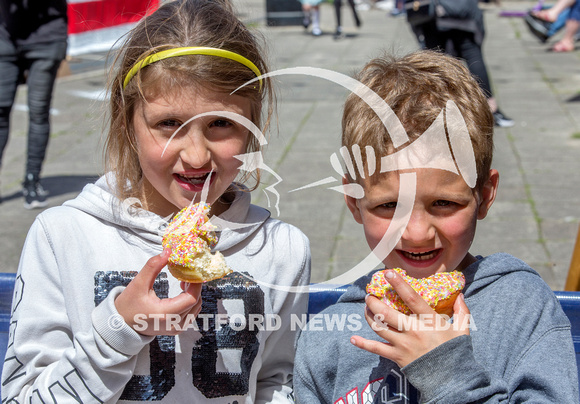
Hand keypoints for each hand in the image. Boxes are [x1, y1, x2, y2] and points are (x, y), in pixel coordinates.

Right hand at [115, 248, 202, 335]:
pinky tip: (182, 290)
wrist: (121, 325)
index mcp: (165, 314)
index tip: (193, 270)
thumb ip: (152, 266)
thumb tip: (167, 251)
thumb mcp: (138, 284)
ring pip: (195, 308)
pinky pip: (191, 313)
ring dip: (193, 292)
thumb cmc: (128, 305)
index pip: (191, 298)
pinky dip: (190, 300)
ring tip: (184, 280)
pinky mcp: (176, 329)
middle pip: (196, 302)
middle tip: (188, 272)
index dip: (195, 283)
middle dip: (194, 286)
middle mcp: (174, 324)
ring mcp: (176, 329)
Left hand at [350, 269, 469, 367]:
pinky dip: (363, 344)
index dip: (399, 284)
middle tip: (369, 294)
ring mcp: (403, 344)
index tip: (388, 273)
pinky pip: (376, 349)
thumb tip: (460, 295)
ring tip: (366, 308)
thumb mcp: (462, 330)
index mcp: (429, 321)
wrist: (451, 380)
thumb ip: (462, 312)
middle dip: (374, 301)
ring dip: (368, 316)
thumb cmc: (456, 353)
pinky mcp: (397, 357)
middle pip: (386, 312)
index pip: (412, 298)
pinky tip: (353, 339)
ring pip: (378, 327)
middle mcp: (413, 331)